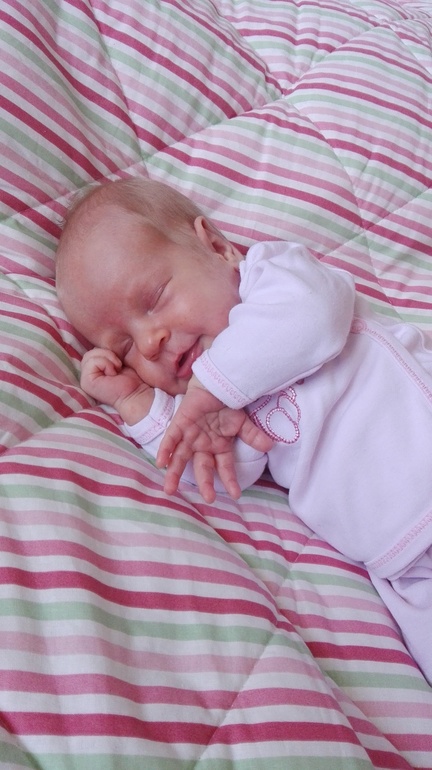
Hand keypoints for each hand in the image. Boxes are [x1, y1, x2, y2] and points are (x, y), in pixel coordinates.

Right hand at [81, 348, 153, 423]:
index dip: (108, 352)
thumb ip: (107, 353)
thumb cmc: (134, 377)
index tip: (120, 362)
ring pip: (89, 355)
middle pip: (90, 351)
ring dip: (108, 358)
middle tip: (119, 366)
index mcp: (95, 369)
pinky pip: (92, 362)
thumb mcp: (118, 359)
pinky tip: (114, 374)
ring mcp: (85, 380)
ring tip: (117, 369)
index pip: (94, 350)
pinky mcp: (87, 383)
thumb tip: (101, 340)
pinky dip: (106, 364)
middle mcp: (88, 375)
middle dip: (107, 354)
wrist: (138, 393)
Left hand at [157, 377, 272, 500]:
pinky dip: (165, 450)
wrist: (216, 384)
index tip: (235, 494)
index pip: (224, 467)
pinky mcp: (179, 425)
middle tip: (208, 498)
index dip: (229, 480)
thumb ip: (253, 436)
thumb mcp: (242, 422)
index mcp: (218, 446)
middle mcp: (202, 445)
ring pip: (180, 458)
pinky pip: (170, 440)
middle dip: (205, 483)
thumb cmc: (226, 404)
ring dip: (174, 473)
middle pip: (202, 467)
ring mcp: (190, 436)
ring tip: (170, 489)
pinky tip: (160, 463)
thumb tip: (271, 445)